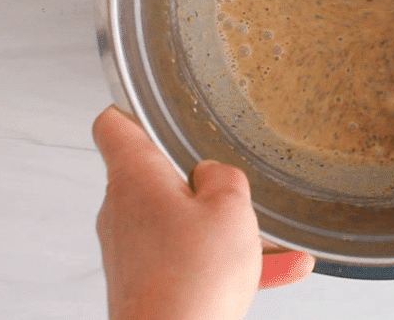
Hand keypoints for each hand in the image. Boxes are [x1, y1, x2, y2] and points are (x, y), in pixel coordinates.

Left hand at [93, 106, 314, 319]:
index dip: (135, 112)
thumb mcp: (230, 209)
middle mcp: (124, 211)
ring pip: (184, 223)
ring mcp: (132, 250)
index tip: (157, 111)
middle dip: (204, 184)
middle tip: (235, 192)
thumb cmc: (192, 280)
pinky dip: (227, 262)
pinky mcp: (146, 282)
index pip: (114, 125)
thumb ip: (225, 178)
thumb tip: (212, 177)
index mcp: (136, 179)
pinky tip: (279, 269)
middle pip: (160, 177)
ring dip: (226, 230)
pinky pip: (191, 260)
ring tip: (274, 243)